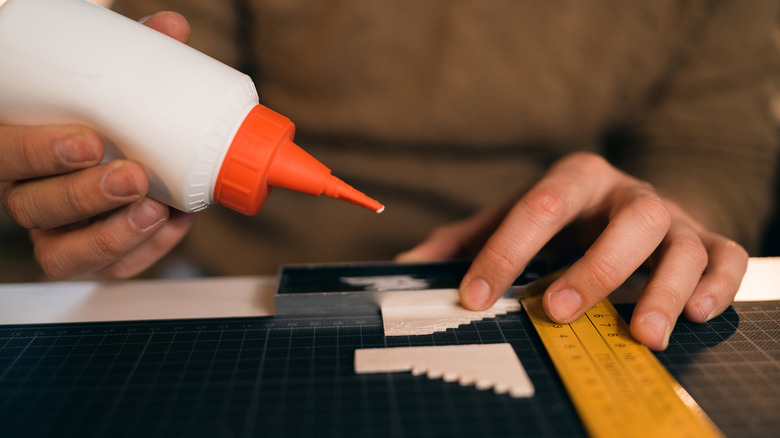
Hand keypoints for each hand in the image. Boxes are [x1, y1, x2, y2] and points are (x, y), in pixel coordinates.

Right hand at [0, 12, 194, 279]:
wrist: (116, 148)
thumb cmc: (100, 113)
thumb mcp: (104, 83)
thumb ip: (131, 57)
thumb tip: (173, 28)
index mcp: (13, 144)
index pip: (1, 154)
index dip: (37, 153)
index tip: (87, 141)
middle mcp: (25, 193)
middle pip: (33, 208)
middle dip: (85, 196)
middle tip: (134, 176)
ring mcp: (55, 230)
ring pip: (63, 254)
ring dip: (113, 236)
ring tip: (158, 211)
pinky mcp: (90, 253)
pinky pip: (109, 269)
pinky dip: (146, 251)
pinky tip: (177, 221)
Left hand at [397, 152, 747, 349]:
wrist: (627, 203)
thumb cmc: (565, 217)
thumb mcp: (515, 216)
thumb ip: (466, 240)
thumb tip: (407, 266)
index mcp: (575, 179)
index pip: (539, 206)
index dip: (505, 251)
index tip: (476, 295)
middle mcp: (628, 194)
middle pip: (626, 219)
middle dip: (593, 266)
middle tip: (558, 309)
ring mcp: (673, 218)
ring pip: (681, 243)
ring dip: (663, 288)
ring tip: (643, 333)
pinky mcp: (708, 241)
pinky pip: (727, 259)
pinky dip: (718, 285)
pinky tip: (694, 313)